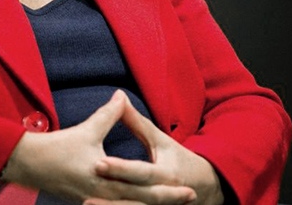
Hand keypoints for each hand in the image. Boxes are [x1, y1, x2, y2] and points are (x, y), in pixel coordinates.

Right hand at [0, 91, 197, 203]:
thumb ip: (109, 115)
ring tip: (170, 203)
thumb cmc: (58, 148)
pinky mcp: (87, 202)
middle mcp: (104, 194)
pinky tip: (139, 204)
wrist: (29, 164)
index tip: (187, 188)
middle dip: (167, 202)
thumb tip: (122, 95)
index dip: (168, 189)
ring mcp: (96, 201)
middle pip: (142, 203)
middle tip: (190, 199)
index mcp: (107, 178)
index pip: (144, 187)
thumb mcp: (87, 130)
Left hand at [84, 93, 224, 204]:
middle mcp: (164, 194)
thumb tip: (119, 97)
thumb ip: (137, 122)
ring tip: (87, 204)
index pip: (141, 172)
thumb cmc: (178, 159)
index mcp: (167, 174)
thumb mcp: (160, 139)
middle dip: (111, 196)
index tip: (99, 164)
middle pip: (135, 196)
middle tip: (87, 193)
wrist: (204, 186)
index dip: (121, 169)